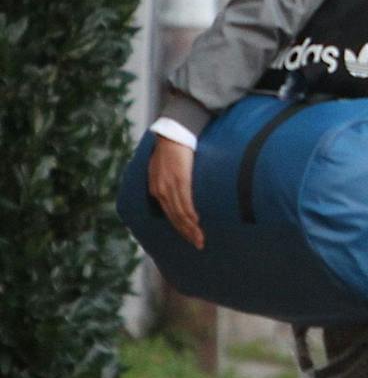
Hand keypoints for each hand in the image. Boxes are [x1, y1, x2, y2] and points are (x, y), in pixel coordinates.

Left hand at [148, 135, 204, 249]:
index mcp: (156, 189)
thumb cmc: (172, 148)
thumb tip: (181, 191)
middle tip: (198, 244)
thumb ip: (169, 181)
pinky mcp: (179, 180)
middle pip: (175, 217)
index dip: (180, 227)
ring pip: (180, 213)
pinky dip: (191, 214)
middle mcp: (160, 191)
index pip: (169, 214)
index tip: (190, 237)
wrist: (173, 133)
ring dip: (191, 228)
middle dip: (187, 233)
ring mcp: (169, 186)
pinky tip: (197, 222)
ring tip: (200, 239)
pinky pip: (185, 201)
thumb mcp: (164, 168)